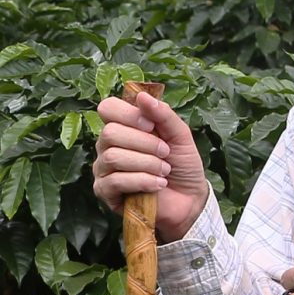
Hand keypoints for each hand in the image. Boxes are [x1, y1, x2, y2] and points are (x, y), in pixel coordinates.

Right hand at [93, 91, 208, 241]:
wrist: (189, 198)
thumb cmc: (182, 164)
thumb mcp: (180, 135)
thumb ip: (163, 114)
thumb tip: (142, 96)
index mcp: (123, 126)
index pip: (108, 108)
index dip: (129, 114)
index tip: (151, 126)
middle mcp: (108, 145)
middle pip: (110, 133)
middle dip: (144, 143)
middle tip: (165, 153)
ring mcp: (103, 168)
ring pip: (113, 157)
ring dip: (146, 163)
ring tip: (164, 171)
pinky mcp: (104, 191)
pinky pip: (115, 180)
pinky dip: (142, 180)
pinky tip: (158, 184)